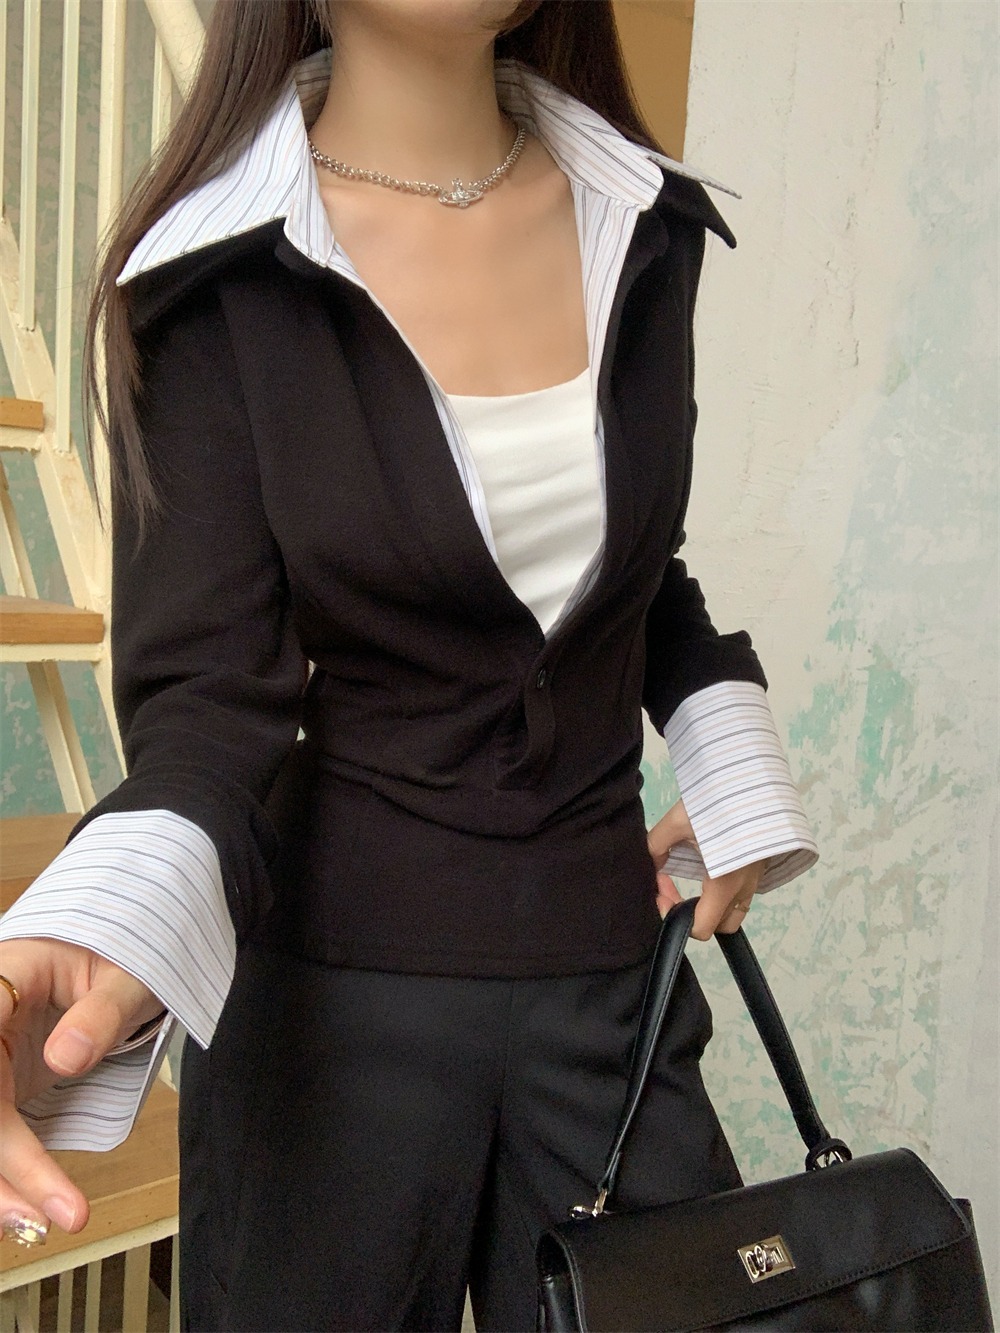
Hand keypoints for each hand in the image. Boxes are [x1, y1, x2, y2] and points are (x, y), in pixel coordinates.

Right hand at [0, 938, 164, 1240]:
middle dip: (0, 1163)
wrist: (114, 957)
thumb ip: (101, 1012)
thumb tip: (65, 1056)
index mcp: (5, 976)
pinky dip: (5, 1173)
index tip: (6, 1144)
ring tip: (44, 1220)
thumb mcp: (127, 975)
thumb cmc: (119, 957)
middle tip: (43, 1214)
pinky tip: (27, 1205)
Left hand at [647, 798, 766, 940]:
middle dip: (691, 913)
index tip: (661, 890)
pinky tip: (707, 866)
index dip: (674, 916)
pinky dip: (722, 893)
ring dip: (709, 905)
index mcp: (724, 884)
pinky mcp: (759, 866)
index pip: (701, 928)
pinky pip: (741, 894)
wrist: (755, 781)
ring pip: (733, 912)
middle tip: (671, 885)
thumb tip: (649, 863)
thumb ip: (657, 845)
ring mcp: (755, 878)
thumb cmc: (720, 802)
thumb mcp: (679, 822)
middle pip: (718, 925)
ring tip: (690, 878)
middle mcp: (743, 888)